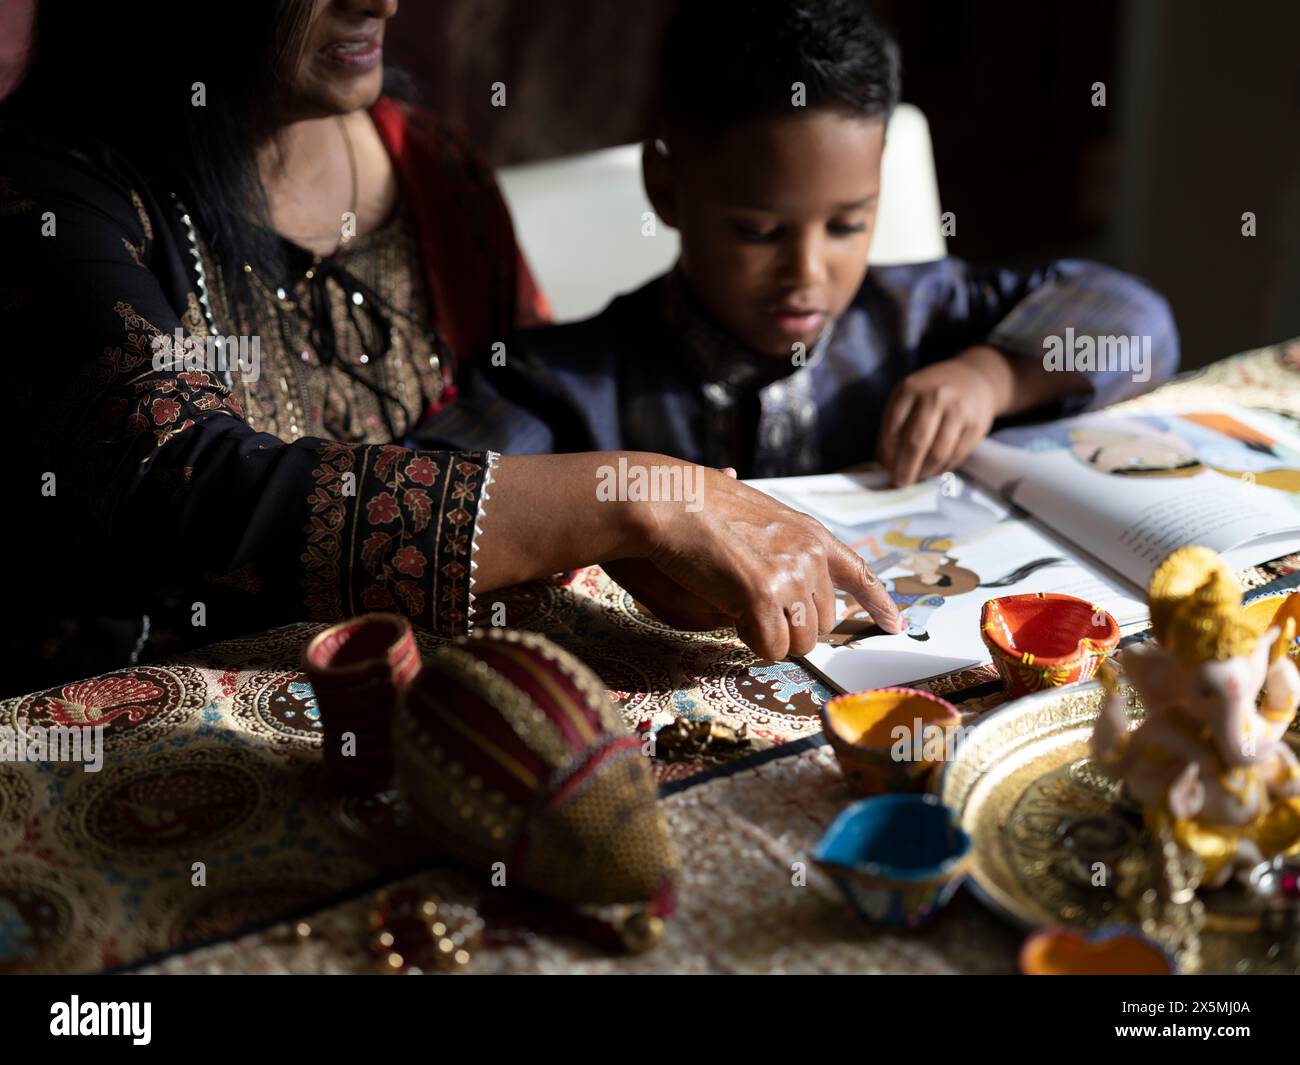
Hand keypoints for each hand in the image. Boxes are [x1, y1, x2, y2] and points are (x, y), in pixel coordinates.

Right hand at [628, 465, 902, 659]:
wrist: (669, 501)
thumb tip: (749, 514)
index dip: (878, 603)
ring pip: (800, 642)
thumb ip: (767, 532)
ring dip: (770, 637)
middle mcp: (811, 555)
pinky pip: (771, 648)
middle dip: (791, 628)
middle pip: (823, 623)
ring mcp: (792, 575)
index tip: (894, 625)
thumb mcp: (749, 512)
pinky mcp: (765, 596)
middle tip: (752, 609)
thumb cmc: (695, 505)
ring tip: (736, 605)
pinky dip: (750, 642)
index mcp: (810, 534)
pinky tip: (729, 613)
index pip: (858, 573)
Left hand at [876, 350, 1003, 486]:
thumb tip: (885, 463)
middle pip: (916, 442)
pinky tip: (933, 471)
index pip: (893, 427)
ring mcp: (958, 411)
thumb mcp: (908, 396)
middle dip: (904, 469)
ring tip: (916, 478)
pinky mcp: (976, 426)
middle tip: (899, 484)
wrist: (974, 378)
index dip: (887, 453)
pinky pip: (955, 456)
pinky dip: (942, 469)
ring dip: (924, 472)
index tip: (885, 468)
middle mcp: (935, 397)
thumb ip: (895, 423)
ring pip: (938, 453)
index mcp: (910, 389)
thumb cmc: (931, 394)